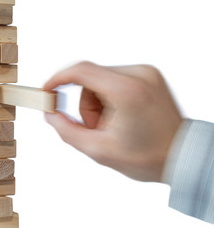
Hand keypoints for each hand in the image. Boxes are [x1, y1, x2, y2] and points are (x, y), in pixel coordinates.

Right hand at [44, 62, 182, 181]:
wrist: (181, 156)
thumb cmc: (147, 157)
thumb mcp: (99, 150)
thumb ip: (67, 131)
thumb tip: (50, 114)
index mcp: (127, 90)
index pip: (81, 71)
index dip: (58, 79)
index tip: (47, 91)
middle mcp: (138, 74)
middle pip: (89, 79)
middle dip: (86, 105)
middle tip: (98, 128)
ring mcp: (146, 72)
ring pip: (101, 80)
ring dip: (98, 103)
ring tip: (114, 125)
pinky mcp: (148, 75)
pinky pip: (114, 81)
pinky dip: (110, 98)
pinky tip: (122, 116)